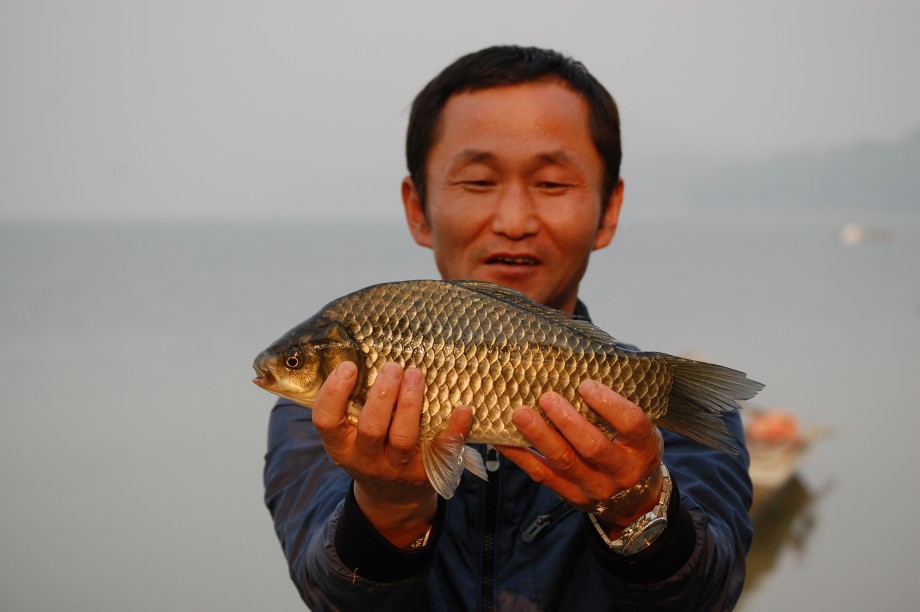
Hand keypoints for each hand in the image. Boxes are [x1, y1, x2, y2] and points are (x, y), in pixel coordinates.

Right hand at [311, 361, 472, 547]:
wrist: (392, 499)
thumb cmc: (369, 451)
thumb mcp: (350, 437)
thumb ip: (352, 406)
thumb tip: (366, 356)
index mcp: (342, 447)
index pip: (326, 421)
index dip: (334, 393)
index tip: (349, 366)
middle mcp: (367, 460)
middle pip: (371, 428)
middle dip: (382, 395)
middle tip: (393, 367)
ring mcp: (398, 468)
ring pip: (403, 437)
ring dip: (410, 403)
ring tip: (415, 374)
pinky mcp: (428, 472)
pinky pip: (443, 450)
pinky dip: (455, 429)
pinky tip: (463, 409)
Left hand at [497, 379, 663, 534]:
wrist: (635, 501)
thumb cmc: (633, 451)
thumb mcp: (640, 431)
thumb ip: (618, 409)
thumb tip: (581, 370)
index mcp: (644, 447)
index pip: (631, 424)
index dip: (609, 404)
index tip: (586, 384)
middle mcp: (621, 470)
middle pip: (593, 446)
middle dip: (567, 421)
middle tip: (547, 397)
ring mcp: (595, 486)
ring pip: (564, 461)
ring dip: (540, 436)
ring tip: (520, 414)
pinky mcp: (571, 495)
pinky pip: (542, 474)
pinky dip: (520, 456)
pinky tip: (504, 439)